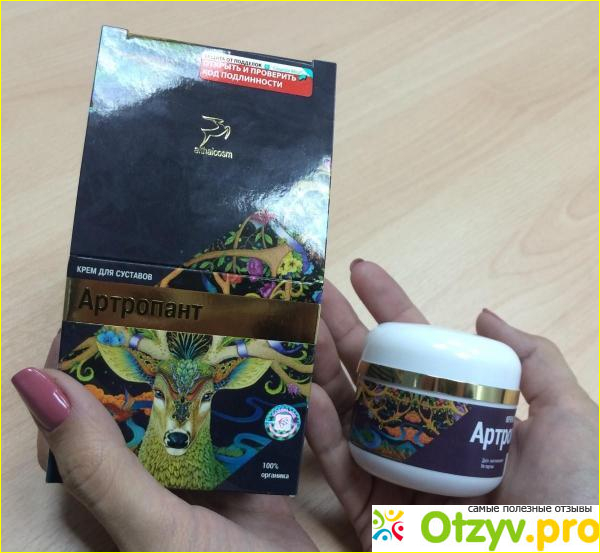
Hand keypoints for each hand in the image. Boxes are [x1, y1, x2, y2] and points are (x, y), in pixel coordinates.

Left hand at [12, 336, 316, 551]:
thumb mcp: (151, 527)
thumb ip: (98, 465)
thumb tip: (32, 382)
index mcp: (113, 490)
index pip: (75, 418)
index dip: (75, 365)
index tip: (91, 311)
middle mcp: (154, 479)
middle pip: (142, 403)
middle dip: (149, 352)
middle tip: (166, 299)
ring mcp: (205, 475)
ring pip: (196, 408)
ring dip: (204, 367)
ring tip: (217, 315)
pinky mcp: (251, 475)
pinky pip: (248, 424)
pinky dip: (254, 393)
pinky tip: (266, 358)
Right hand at [306, 260, 598, 548]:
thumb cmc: (568, 504)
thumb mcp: (571, 421)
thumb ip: (535, 363)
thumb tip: (482, 312)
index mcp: (460, 413)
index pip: (418, 348)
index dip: (389, 306)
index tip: (361, 271)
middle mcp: (421, 435)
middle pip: (372, 372)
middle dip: (341, 329)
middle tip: (314, 292)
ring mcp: (391, 472)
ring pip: (347, 411)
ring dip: (322, 367)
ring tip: (303, 330)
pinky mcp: (368, 511)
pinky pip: (339, 467)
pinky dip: (320, 431)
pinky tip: (308, 396)